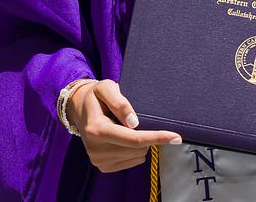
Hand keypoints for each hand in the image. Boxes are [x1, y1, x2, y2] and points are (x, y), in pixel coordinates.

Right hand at [67, 79, 181, 172]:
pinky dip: (134, 150)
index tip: (176, 138)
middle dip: (147, 135)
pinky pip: (132, 161)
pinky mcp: (103, 166)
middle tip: (135, 119)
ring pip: (137, 156)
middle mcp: (96, 149)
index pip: (134, 139)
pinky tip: (124, 138)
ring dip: (140, 143)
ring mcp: (98, 160)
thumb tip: (135, 123)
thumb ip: (120, 103)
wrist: (79, 109)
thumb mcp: (106, 88)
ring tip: (125, 127)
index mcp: (97, 130)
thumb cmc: (96, 96)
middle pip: (138, 148)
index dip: (157, 137)